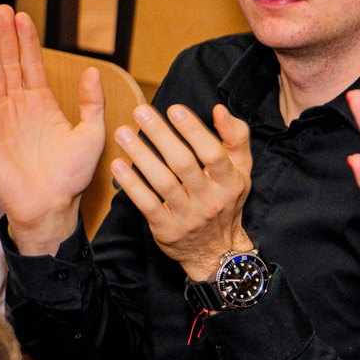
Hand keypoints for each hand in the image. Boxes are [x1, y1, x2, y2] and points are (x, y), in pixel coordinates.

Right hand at [0, 5, 107, 254]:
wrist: (49, 204)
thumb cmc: (72, 176)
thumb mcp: (92, 135)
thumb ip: (92, 103)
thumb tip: (93, 70)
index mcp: (43, 106)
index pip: (33, 65)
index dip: (27, 41)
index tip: (22, 16)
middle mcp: (20, 107)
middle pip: (9, 63)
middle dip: (5, 37)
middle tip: (0, 9)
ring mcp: (0, 117)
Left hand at [110, 103, 253, 281]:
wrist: (216, 251)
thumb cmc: (225, 200)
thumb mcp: (241, 171)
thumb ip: (236, 138)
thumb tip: (219, 111)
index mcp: (231, 182)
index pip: (213, 153)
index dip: (193, 130)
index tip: (174, 109)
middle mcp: (211, 200)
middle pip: (184, 164)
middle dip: (160, 135)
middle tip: (140, 112)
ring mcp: (189, 217)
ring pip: (163, 182)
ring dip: (141, 156)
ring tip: (123, 133)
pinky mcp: (167, 230)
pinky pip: (147, 204)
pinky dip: (131, 185)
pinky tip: (118, 165)